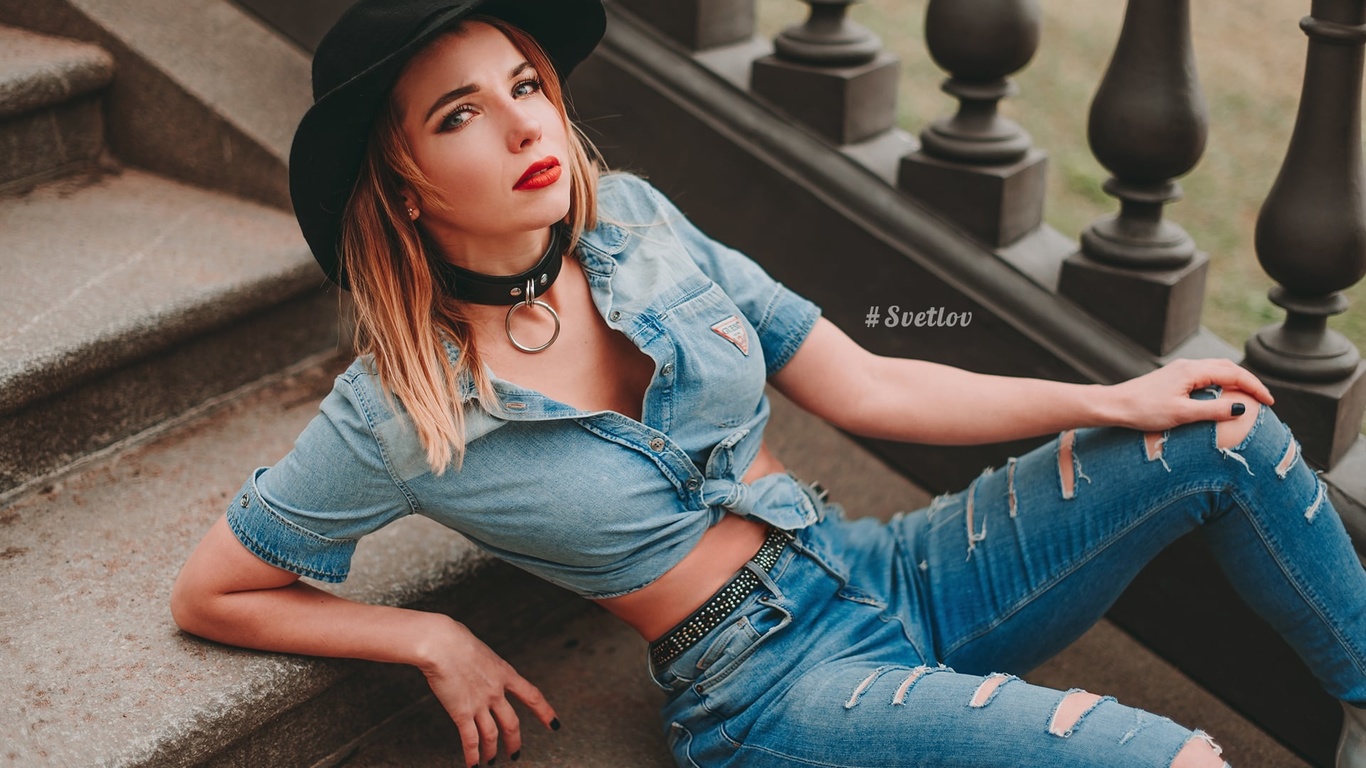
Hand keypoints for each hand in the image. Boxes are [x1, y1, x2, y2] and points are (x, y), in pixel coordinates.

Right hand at [416, 618, 557, 765]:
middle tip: (514, 753)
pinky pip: (470, 739)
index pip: (532, 696)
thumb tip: (477, 661)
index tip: (554, 724)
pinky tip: (473, 764)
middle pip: (512, 723)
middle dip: (514, 741)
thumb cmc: (455, 639)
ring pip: (492, 735)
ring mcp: (480, 703)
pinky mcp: (461, 712)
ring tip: (491, 761)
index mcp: (504, 673)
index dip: (545, 713)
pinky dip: (473, 755)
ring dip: (492, 751)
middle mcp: (496, 691)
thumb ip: (484, 663)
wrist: (441, 644)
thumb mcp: (481, 650)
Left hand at [1103, 358, 1273, 432]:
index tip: (1270, 402)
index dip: (1255, 387)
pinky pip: (1205, 375)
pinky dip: (1220, 382)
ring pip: (1216, 369)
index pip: (1234, 374)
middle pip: (1227, 367)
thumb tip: (1242, 408)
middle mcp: (1187, 366)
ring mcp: (1179, 370)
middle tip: (1264, 399)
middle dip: (1248, 381)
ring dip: (1235, 380)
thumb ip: (1213, 411)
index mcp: (1192, 371)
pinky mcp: (1172, 377)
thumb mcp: (1182, 414)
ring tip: (1248, 397)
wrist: (1114, 405)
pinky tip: (1221, 395)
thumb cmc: (1144, 411)